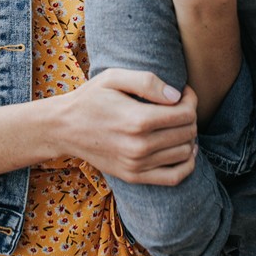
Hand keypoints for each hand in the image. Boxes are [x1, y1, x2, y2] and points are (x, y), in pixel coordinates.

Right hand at [56, 68, 197, 185]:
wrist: (65, 127)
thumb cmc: (91, 98)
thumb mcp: (114, 77)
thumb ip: (146, 81)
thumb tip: (175, 95)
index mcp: (137, 120)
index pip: (185, 114)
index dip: (191, 100)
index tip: (183, 92)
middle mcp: (140, 146)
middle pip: (187, 133)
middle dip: (190, 116)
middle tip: (180, 105)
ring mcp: (137, 165)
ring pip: (184, 153)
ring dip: (189, 137)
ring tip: (178, 123)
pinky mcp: (134, 176)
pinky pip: (174, 177)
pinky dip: (187, 165)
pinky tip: (185, 149)